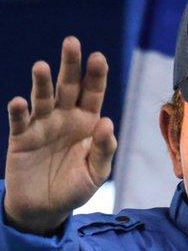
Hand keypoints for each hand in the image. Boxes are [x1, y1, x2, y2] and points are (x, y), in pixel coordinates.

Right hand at [4, 36, 116, 234]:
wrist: (46, 208)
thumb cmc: (76, 187)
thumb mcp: (96, 172)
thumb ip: (104, 149)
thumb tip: (107, 122)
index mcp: (88, 123)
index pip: (94, 94)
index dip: (96, 76)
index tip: (98, 56)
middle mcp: (65, 118)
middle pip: (68, 87)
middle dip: (70, 65)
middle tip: (71, 43)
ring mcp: (42, 125)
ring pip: (42, 98)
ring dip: (41, 83)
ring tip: (41, 67)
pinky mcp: (21, 138)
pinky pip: (19, 121)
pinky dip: (18, 111)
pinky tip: (19, 102)